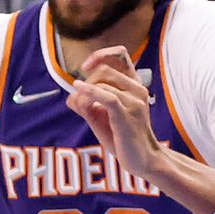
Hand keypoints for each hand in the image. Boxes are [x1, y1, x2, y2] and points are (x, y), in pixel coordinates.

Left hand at [64, 46, 166, 182]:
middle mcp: (137, 89)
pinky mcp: (127, 115)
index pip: (120, 54)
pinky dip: (89, 92)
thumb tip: (71, 95)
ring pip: (101, 84)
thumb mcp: (103, 116)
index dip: (100, 55)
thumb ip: (88, 103)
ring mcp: (134, 101)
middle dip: (87, 82)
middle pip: (104, 70)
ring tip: (86, 111)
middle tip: (84, 102)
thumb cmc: (123, 137)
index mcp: (134, 85)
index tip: (85, 67)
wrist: (142, 159)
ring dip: (84, 95)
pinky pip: (107, 96)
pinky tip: (78, 91)